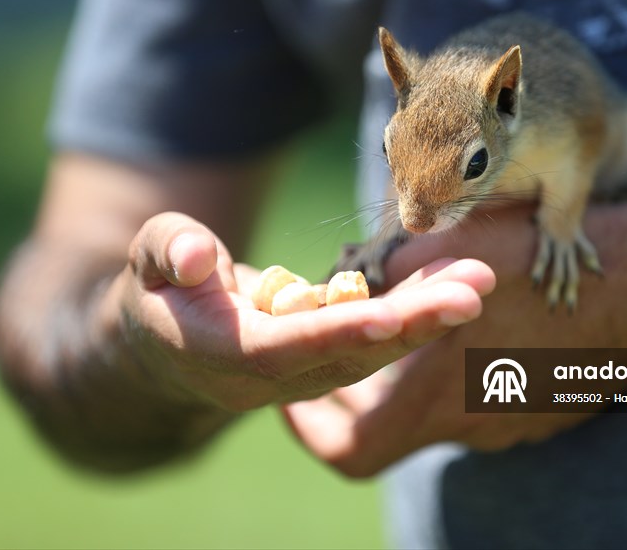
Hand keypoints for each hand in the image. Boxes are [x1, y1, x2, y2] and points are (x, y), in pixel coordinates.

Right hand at [103, 211, 497, 414]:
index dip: (337, 333)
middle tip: (472, 292)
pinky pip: (379, 330)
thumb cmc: (158, 291)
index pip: (286, 348)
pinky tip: (459, 274)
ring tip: (480, 277)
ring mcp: (308, 369)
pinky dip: (418, 303)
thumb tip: (198, 258)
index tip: (390, 317)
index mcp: (224, 353)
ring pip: (375, 346)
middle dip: (414, 324)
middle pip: (351, 352)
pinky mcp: (329, 353)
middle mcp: (275, 374)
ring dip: (430, 313)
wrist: (170, 344)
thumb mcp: (146, 263)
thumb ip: (167, 252)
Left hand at [283, 201, 626, 475]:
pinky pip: (487, 401)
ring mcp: (513, 425)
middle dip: (361, 390)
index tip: (297, 401)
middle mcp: (472, 425)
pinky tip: (479, 328)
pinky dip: (464, 375)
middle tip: (351, 345)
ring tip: (414, 324)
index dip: (313, 431)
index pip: (350, 452)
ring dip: (417, 378)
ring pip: (443, 411)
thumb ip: (385, 275)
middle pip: (395, 428)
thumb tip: (343, 280)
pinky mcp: (546, 412)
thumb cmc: (543, 260)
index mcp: (437, 397)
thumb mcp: (449, 254)